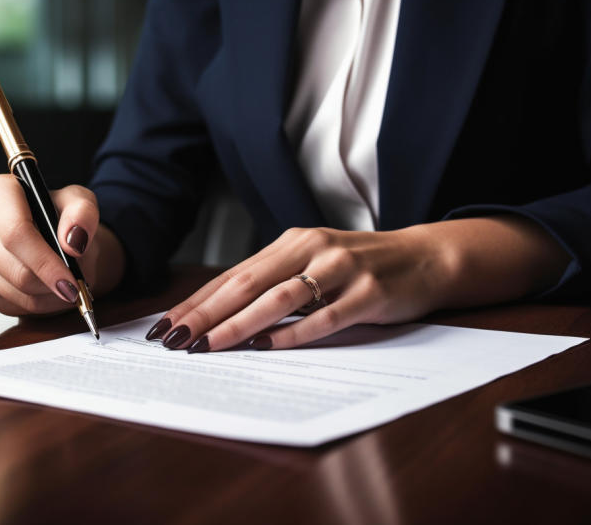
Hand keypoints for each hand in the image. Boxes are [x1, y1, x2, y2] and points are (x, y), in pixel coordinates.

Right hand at [0, 175, 123, 315]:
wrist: (59, 239)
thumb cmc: (65, 217)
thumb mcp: (81, 202)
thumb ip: (83, 213)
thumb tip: (73, 241)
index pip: (14, 232)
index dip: (44, 261)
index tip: (69, 279)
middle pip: (15, 268)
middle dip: (50, 283)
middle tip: (75, 286)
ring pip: (14, 291)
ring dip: (48, 296)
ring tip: (67, 285)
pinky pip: (12, 304)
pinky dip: (39, 305)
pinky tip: (51, 290)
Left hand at [146, 217, 568, 351]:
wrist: (425, 257)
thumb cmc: (359, 267)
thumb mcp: (312, 264)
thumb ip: (274, 283)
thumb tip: (219, 315)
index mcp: (291, 242)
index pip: (233, 275)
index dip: (196, 301)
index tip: (165, 324)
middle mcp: (311, 249)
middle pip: (247, 284)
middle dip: (206, 313)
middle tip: (175, 337)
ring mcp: (341, 269)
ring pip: (281, 298)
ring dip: (241, 324)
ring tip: (210, 345)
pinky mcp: (368, 293)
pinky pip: (327, 317)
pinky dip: (296, 333)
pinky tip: (269, 348)